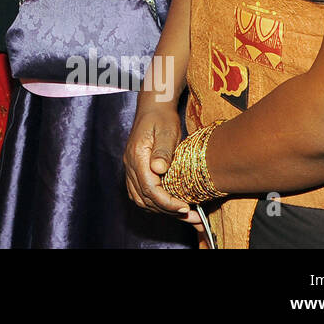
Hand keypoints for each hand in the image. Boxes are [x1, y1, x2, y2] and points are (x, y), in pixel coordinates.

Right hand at [123, 103, 196, 222]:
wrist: (153, 108)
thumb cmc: (162, 118)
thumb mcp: (167, 131)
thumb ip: (163, 151)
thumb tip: (159, 169)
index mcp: (137, 157)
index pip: (149, 189)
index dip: (167, 202)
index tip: (185, 207)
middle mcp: (130, 165)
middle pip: (144, 198)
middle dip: (168, 210)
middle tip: (192, 216)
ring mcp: (131, 168)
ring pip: (141, 199)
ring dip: (161, 210)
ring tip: (184, 214)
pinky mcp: (135, 170)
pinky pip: (140, 193)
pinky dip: (154, 203)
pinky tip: (170, 205)